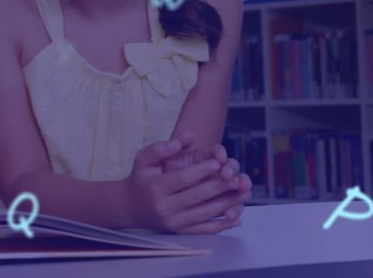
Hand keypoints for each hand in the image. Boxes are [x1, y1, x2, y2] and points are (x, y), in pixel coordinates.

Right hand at [121, 137, 246, 233]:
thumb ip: (160, 148)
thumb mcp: (143, 160)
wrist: (130, 207)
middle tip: (235, 177)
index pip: (182, 179)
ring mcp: (173, 222)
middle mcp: (165, 207)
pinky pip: (204, 230)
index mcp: (156, 188)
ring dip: (226, 204)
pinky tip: (236, 217)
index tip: (218, 163)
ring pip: (204, 214)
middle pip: (196, 197)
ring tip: (242, 193)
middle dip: (218, 187)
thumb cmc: (140, 179)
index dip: (201, 171)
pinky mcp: (180, 232)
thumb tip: (183, 140)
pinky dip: (222, 225)